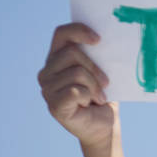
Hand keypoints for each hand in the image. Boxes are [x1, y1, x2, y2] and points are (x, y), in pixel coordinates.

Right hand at [38, 22, 115, 147]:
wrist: (103, 126)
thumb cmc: (103, 96)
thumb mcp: (102, 72)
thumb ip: (98, 56)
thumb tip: (109, 41)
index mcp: (57, 58)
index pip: (61, 34)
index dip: (79, 31)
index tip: (99, 39)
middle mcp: (47, 71)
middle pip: (72, 53)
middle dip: (95, 67)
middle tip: (106, 83)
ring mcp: (47, 88)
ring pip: (76, 73)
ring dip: (95, 86)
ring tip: (99, 97)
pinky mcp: (53, 105)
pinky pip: (76, 91)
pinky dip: (89, 97)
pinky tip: (89, 104)